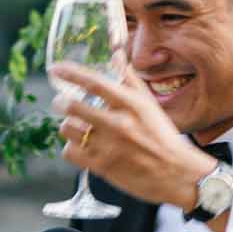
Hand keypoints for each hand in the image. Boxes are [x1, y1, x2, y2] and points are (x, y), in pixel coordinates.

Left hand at [50, 64, 215, 212]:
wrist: (176, 174)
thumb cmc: (163, 137)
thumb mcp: (150, 105)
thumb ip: (130, 80)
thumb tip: (116, 56)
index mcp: (131, 105)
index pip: (94, 82)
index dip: (71, 73)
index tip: (56, 69)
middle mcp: (118, 124)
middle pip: (72, 107)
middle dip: (61, 102)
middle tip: (61, 102)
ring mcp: (108, 146)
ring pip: (68, 129)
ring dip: (68, 125)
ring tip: (76, 126)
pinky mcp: (101, 167)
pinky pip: (70, 152)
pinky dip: (71, 148)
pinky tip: (81, 145)